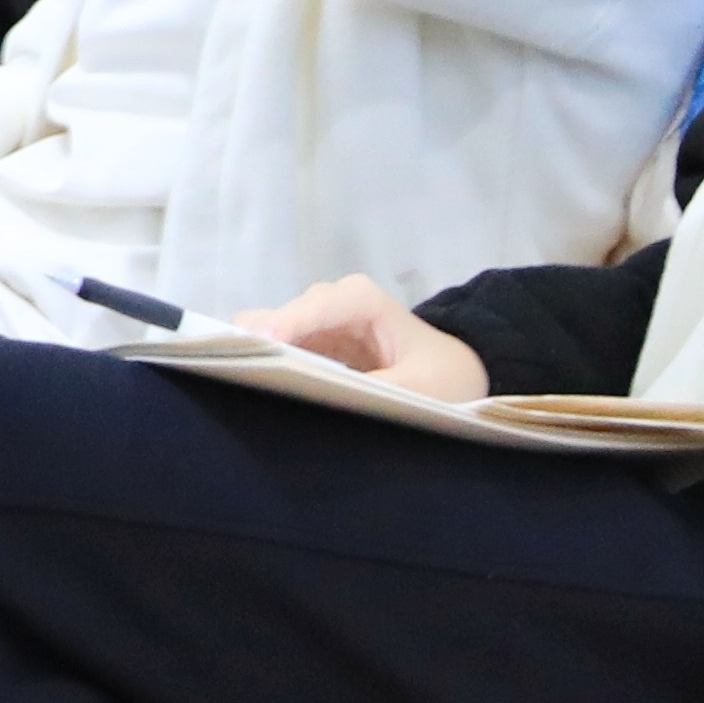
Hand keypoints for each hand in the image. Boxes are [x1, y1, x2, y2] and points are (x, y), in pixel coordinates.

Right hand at [244, 274, 487, 402]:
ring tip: (258, 395)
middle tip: (251, 383)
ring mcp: (311, 323)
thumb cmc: (443, 375)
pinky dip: (262, 372)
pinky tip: (265, 394)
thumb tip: (326, 403)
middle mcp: (326, 302)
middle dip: (258, 349)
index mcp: (359, 299)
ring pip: (261, 336)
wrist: (452, 375)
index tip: (259, 351)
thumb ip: (376, 392)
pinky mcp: (303, 345)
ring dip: (256, 364)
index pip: (311, 308)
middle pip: (273, 319)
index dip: (284, 327)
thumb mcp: (422, 388)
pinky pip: (268, 354)